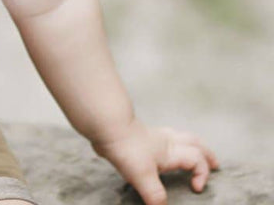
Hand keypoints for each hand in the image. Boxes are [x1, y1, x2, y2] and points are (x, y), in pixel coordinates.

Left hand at [92, 119, 218, 204]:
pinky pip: (162, 135)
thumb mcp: (142, 176)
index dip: (203, 174)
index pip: (197, 159)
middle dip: (206, 153)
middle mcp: (165, 141)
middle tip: (215, 163)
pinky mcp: (139, 134)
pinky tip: (163, 148)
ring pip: (178, 135)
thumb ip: (155, 195)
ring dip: (190, 143)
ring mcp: (153, 136)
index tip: (195, 189)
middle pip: (193, 142)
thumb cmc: (126, 148)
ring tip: (195, 151)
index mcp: (171, 151)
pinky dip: (170, 140)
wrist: (105, 126)